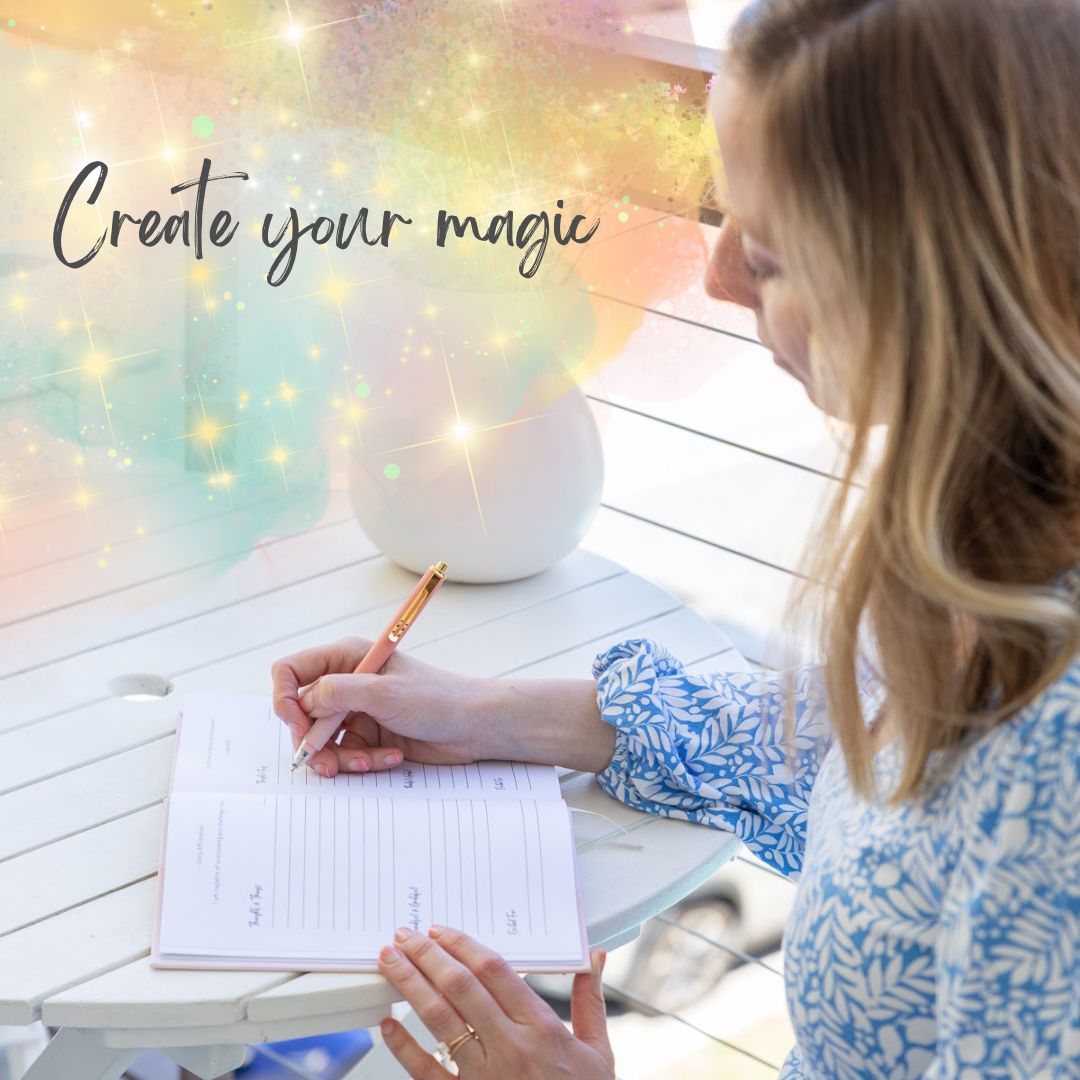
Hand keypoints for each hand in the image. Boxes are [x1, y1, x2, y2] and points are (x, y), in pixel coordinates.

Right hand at [271, 637, 488, 777]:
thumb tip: (303, 702)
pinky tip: (391, 758)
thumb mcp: (385, 693)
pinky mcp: (368, 736)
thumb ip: (339, 693)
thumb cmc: (437, 698)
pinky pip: (346, 755)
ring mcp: (356, 710)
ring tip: (368, 762)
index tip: (300, 726)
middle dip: (313, 742)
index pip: (291, 671)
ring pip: (322, 742)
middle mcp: (346, 682)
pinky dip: (362, 762)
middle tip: (328, 763)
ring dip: (340, 758)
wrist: (474, 726)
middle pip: (301, 714)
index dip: (285, 699)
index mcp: (346, 657)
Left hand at [377, 926, 614, 1079]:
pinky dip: (403, 1047)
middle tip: (406, 935)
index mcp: (541, 1029)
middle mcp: (510, 1048)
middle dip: (428, 956)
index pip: (494, 971)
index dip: (463, 945)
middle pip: (461, 988)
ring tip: (390, 962)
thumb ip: (589, 1001)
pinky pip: (426, 1072)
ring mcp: (484, 1077)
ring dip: (410, 986)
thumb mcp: (597, 1052)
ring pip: (439, 1020)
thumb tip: (594, 957)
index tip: (441, 930)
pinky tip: (388, 1025)